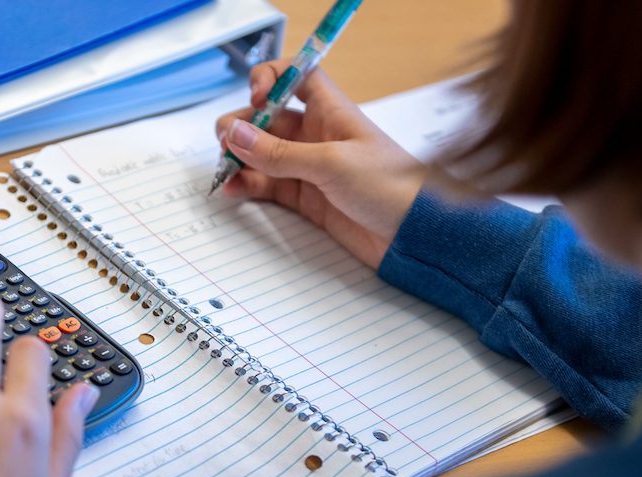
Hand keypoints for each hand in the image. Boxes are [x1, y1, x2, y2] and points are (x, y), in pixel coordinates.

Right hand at [216, 62, 426, 268]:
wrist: (416, 235)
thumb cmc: (391, 186)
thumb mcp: (332, 164)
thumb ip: (280, 152)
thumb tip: (234, 134)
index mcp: (331, 112)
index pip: (296, 76)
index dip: (271, 78)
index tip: (255, 98)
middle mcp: (317, 134)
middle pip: (268, 118)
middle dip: (243, 126)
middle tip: (227, 144)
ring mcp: (309, 167)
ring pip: (262, 153)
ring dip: (239, 157)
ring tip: (226, 170)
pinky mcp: (306, 198)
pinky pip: (267, 184)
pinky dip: (247, 184)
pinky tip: (234, 189)